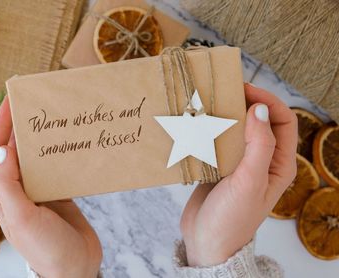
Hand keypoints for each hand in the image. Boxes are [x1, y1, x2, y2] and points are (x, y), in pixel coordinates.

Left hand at [0, 96, 101, 277]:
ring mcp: (39, 190)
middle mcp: (19, 189)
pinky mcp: (59, 192)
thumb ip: (10, 185)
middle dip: (21, 124)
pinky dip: (62, 152)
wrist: (75, 267)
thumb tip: (6, 150)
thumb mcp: (22, 218)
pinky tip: (71, 143)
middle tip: (35, 103)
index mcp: (4, 193)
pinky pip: (57, 166)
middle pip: (15, 149)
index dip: (0, 124)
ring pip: (37, 156)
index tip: (12, 100)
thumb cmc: (47, 248)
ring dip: (43, 137)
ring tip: (55, 118)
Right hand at [180, 83, 297, 266]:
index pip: (282, 120)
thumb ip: (259, 145)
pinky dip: (211, 128)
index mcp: (278, 164)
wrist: (206, 242)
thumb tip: (259, 109)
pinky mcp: (220, 165)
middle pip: (259, 120)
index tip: (245, 89)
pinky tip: (199, 124)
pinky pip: (219, 140)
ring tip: (210, 104)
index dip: (267, 101)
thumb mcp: (250, 181)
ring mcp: (240, 162)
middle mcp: (261, 160)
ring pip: (238, 129)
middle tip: (224, 91)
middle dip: (245, 103)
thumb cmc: (232, 217)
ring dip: (226, 114)